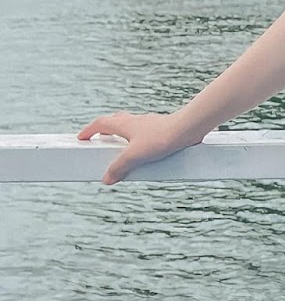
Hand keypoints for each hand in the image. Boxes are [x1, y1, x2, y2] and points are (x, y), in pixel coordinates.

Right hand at [76, 111, 196, 184]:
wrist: (187, 129)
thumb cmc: (161, 137)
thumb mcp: (134, 156)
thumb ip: (118, 167)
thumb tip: (106, 179)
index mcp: (124, 124)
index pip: (100, 123)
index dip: (89, 130)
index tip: (81, 138)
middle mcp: (135, 121)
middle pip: (114, 122)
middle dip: (104, 132)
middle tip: (99, 142)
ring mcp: (148, 125)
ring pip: (130, 128)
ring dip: (122, 138)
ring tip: (121, 154)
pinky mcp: (160, 130)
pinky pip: (144, 136)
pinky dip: (137, 143)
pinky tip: (143, 156)